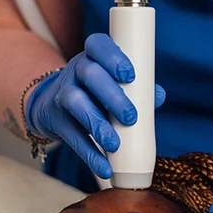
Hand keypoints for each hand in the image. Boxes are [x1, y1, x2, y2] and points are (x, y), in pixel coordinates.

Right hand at [25, 33, 165, 178]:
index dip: (112, 56)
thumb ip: (138, 90)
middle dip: (112, 95)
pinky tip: (105, 168)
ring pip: (75, 102)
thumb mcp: (114, 85)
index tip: (130, 75)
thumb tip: (158, 96)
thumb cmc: (96, 93)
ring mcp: (62, 93)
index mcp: (93, 56)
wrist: (55, 106)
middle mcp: (75, 70)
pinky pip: (70, 135)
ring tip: (114, 144)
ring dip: (96, 123)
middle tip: (131, 117)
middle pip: (89, 74)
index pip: (98, 44)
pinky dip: (89, 153)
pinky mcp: (54, 119)